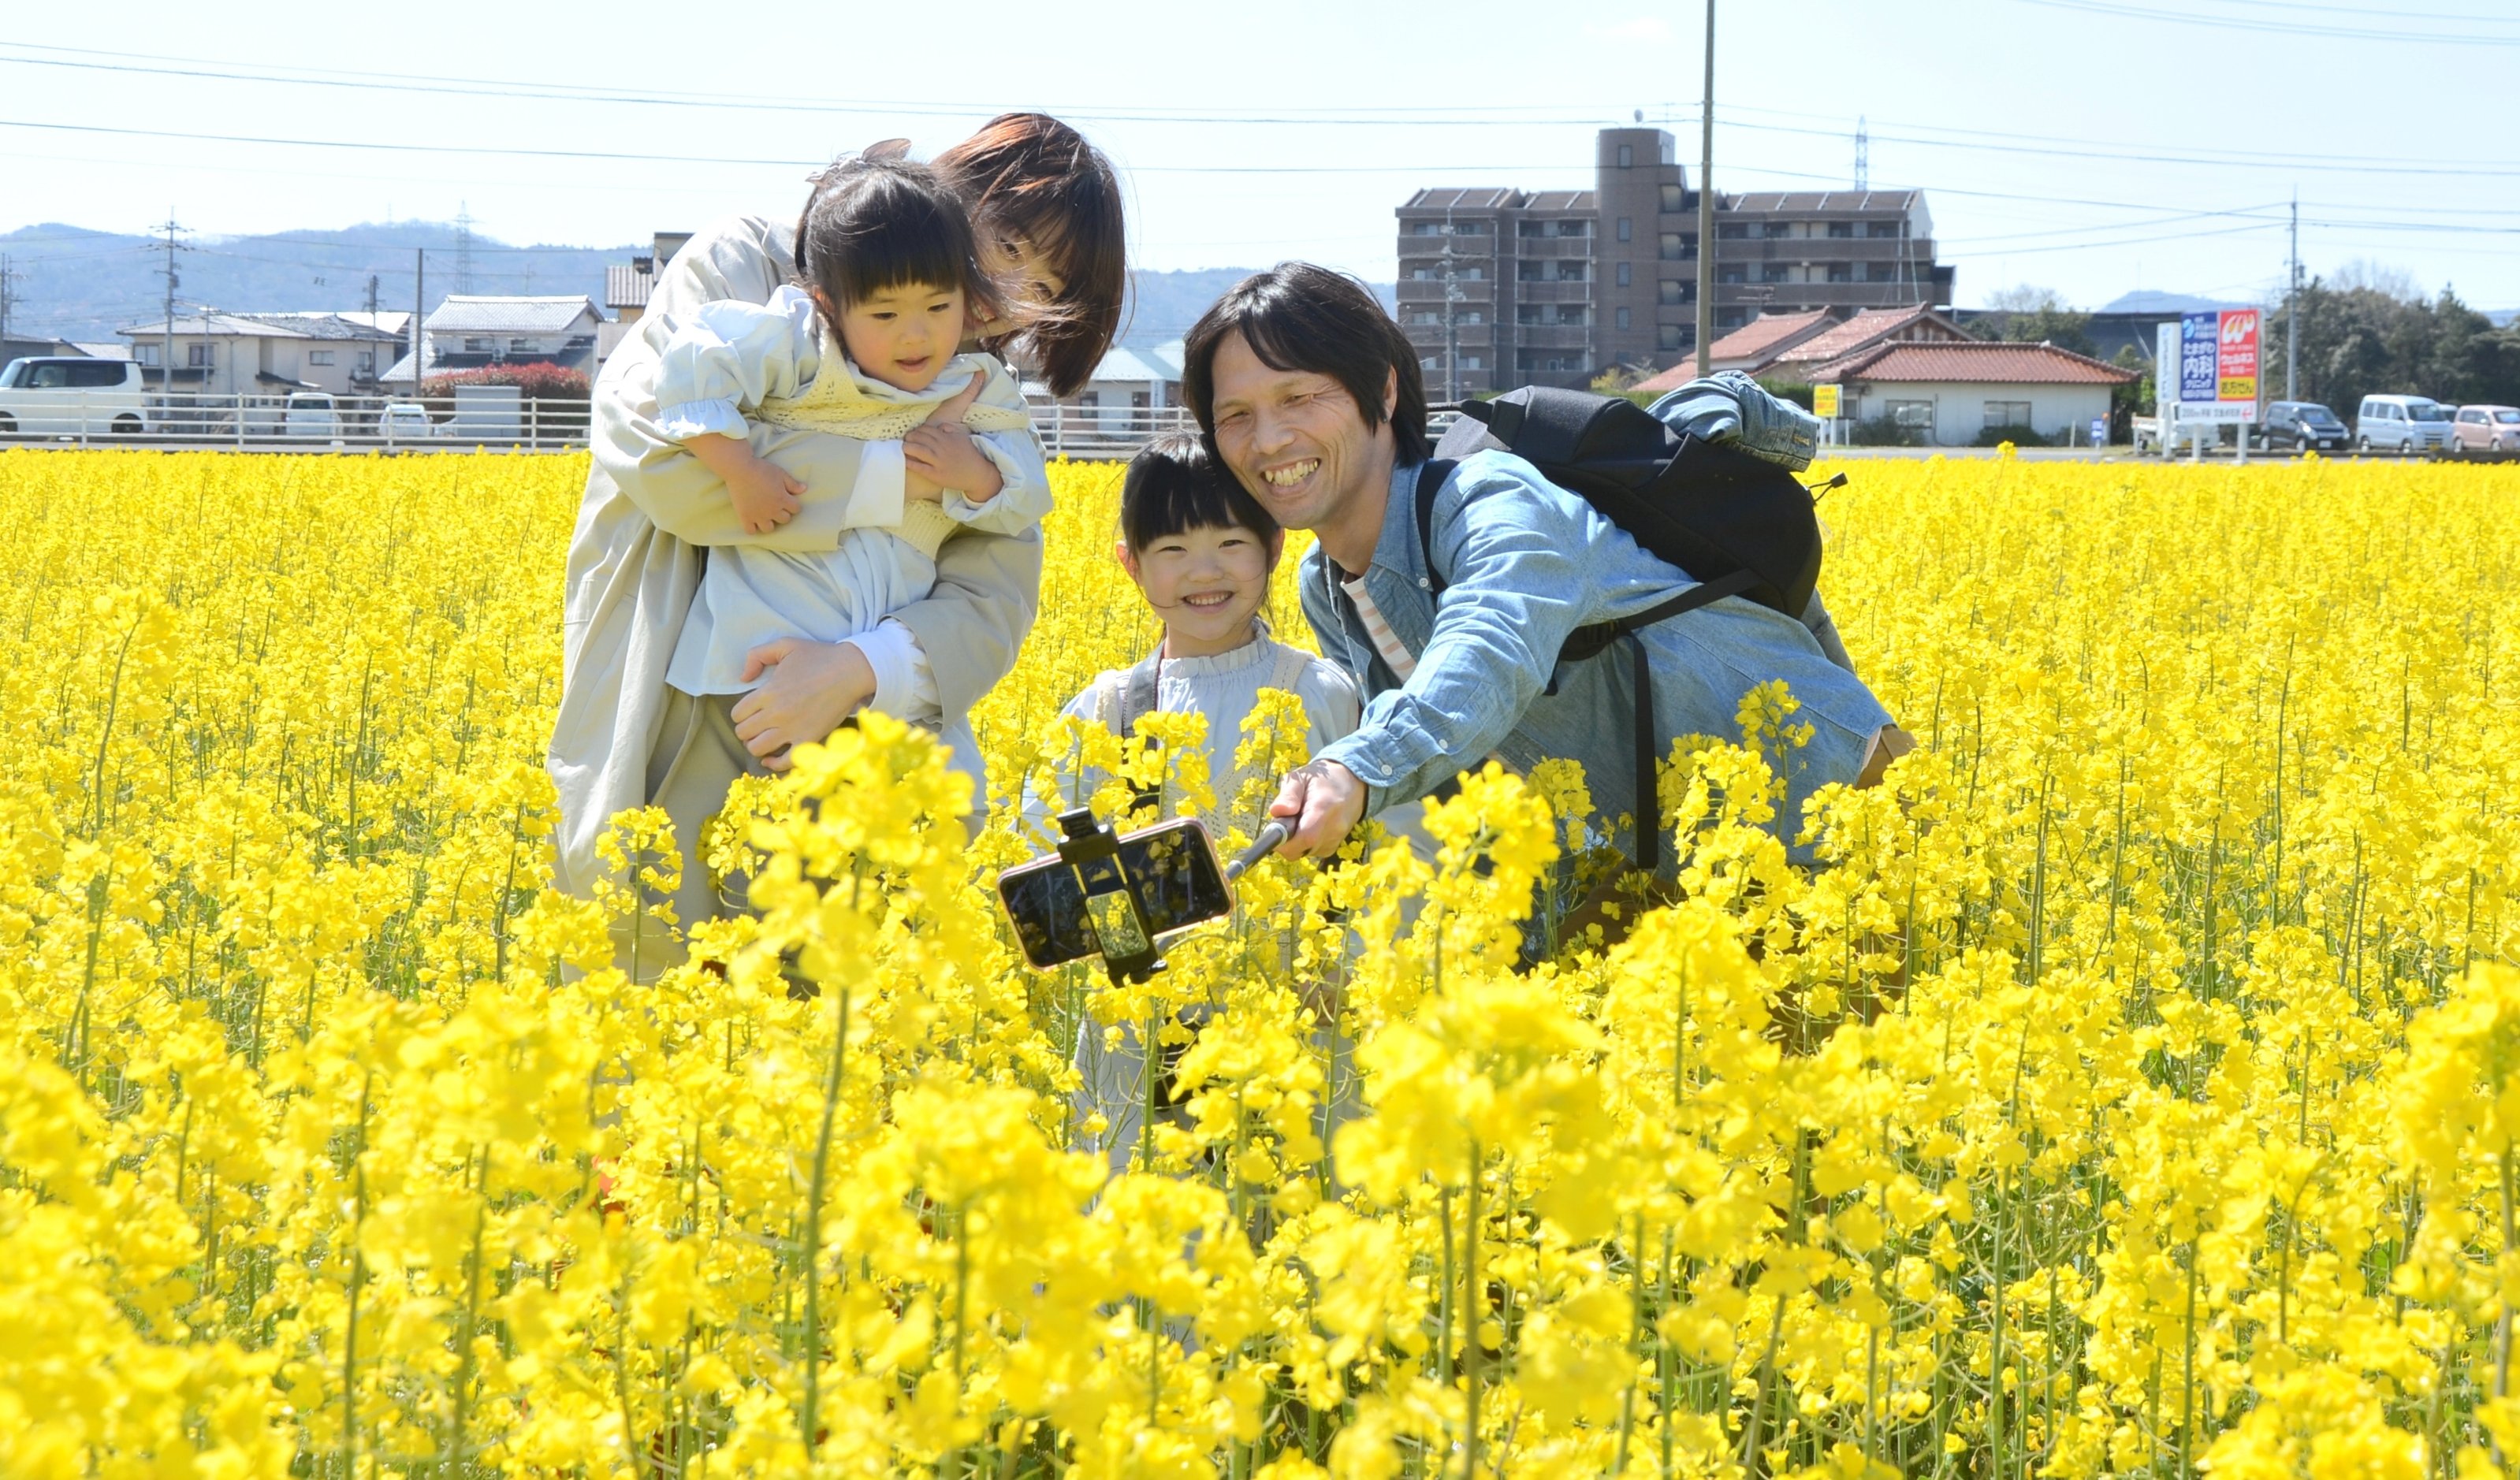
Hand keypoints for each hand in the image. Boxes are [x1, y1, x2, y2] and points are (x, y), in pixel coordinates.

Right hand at [700, 438, 803, 533]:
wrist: (739, 469)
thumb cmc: (762, 469)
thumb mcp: (780, 473)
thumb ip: (792, 483)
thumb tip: (804, 489)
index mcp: (782, 499)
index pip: (796, 509)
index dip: (793, 504)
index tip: (787, 499)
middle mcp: (772, 510)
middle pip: (785, 520)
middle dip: (783, 513)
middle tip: (776, 506)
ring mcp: (758, 515)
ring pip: (769, 529)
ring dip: (769, 523)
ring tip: (765, 515)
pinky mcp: (745, 516)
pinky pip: (750, 531)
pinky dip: (752, 528)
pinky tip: (752, 521)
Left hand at [731, 638, 875, 771]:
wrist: (850, 671)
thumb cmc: (819, 657)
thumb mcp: (785, 645)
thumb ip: (757, 655)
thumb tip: (743, 678)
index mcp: (768, 692)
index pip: (738, 714)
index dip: (741, 714)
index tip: (749, 712)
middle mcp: (776, 714)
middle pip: (744, 733)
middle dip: (746, 729)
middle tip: (757, 724)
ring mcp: (792, 729)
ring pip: (757, 749)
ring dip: (756, 745)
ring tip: (764, 738)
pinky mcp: (809, 740)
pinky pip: (784, 762)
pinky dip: (774, 764)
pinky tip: (770, 759)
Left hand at [905, 423, 1001, 503]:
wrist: (978, 474)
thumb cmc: (970, 455)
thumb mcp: (962, 437)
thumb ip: (950, 428)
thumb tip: (938, 426)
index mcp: (947, 438)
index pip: (927, 430)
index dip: (917, 430)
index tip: (914, 433)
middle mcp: (942, 448)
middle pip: (920, 438)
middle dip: (910, 437)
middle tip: (906, 439)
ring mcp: (939, 462)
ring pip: (918, 450)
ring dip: (907, 447)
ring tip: (903, 447)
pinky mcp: (936, 475)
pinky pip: (920, 467)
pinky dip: (910, 463)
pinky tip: (905, 460)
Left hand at [1267, 760, 1367, 859]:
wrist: (1351, 783)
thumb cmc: (1322, 779)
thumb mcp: (1301, 777)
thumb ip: (1288, 794)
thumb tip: (1277, 812)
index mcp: (1324, 807)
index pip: (1306, 837)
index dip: (1286, 842)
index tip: (1273, 833)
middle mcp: (1335, 827)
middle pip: (1303, 848)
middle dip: (1287, 841)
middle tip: (1286, 822)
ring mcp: (1337, 838)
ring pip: (1305, 852)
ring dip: (1296, 842)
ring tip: (1300, 821)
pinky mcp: (1335, 845)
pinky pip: (1312, 851)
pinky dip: (1305, 843)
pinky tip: (1308, 826)